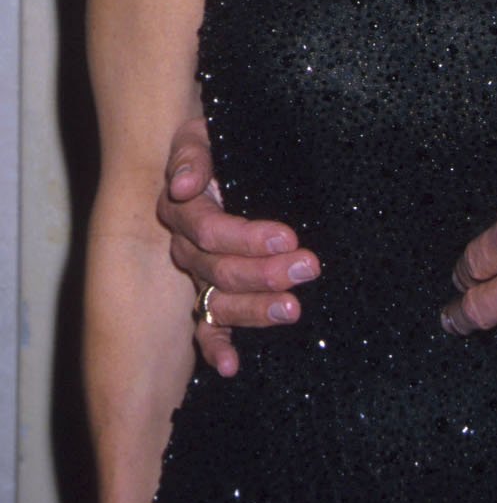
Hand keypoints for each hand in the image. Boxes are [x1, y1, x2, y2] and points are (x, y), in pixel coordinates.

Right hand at [157, 116, 319, 374]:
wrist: (213, 154)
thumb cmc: (217, 141)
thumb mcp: (202, 135)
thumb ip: (192, 155)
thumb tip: (188, 184)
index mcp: (184, 208)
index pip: (210, 229)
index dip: (247, 237)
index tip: (288, 236)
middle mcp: (186, 246)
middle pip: (219, 269)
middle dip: (264, 272)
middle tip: (307, 268)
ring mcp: (197, 275)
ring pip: (218, 301)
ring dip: (254, 309)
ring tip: (292, 310)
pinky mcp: (209, 295)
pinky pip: (205, 327)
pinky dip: (216, 347)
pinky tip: (232, 367)